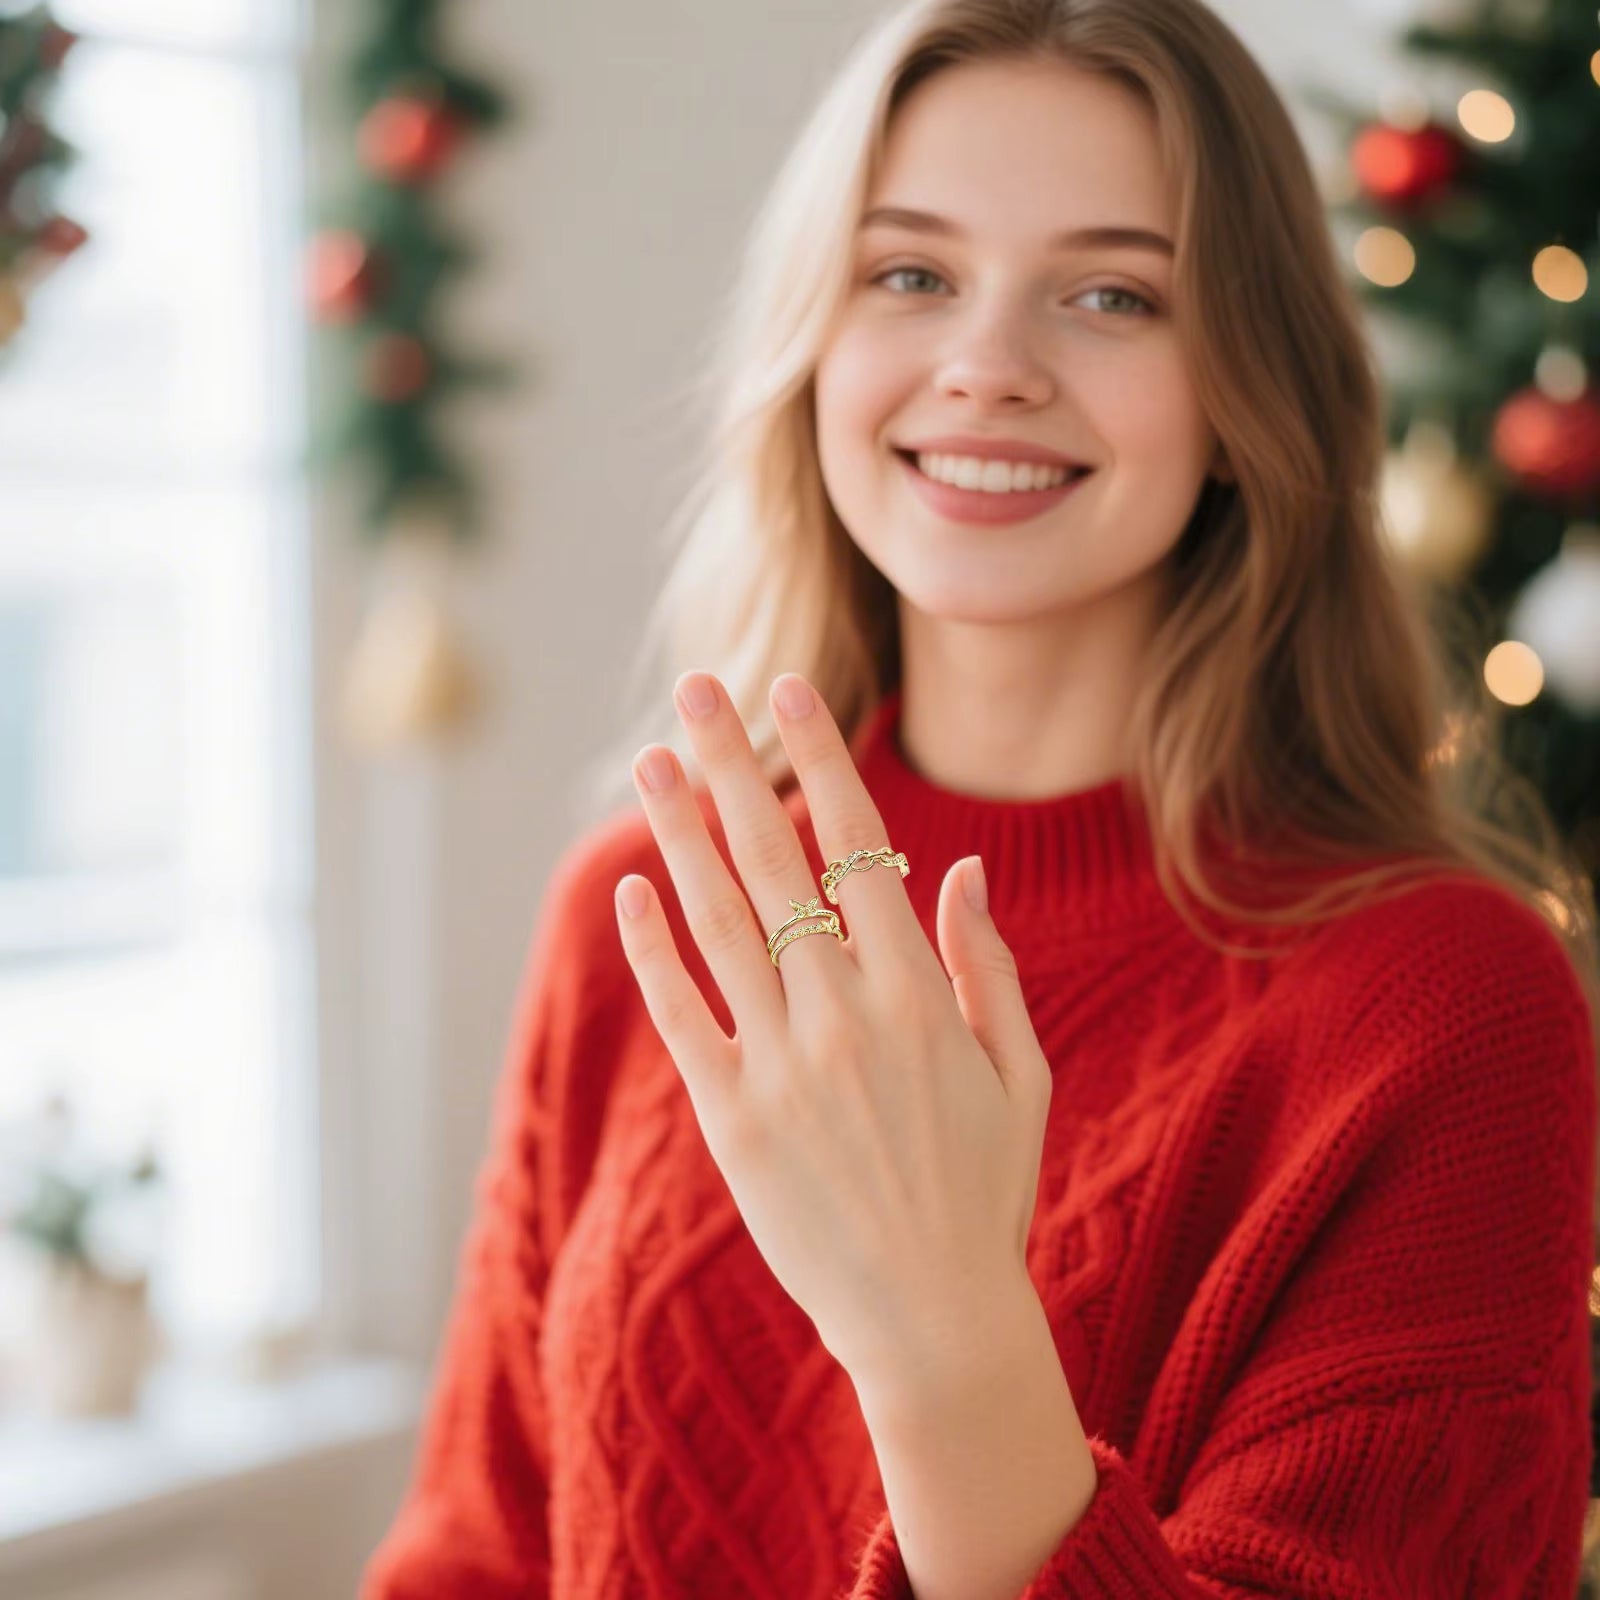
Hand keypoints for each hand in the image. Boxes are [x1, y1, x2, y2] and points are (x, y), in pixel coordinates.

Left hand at [614, 670, 1052, 1399]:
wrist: (935, 1322)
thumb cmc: (986, 1192)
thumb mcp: (1019, 1075)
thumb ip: (989, 966)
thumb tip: (960, 868)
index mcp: (920, 993)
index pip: (859, 844)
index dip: (821, 757)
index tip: (790, 688)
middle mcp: (844, 1013)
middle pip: (775, 859)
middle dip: (733, 763)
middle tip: (697, 687)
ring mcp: (781, 1065)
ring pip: (718, 920)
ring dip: (680, 832)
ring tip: (651, 761)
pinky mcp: (732, 1119)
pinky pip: (682, 1015)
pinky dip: (651, 949)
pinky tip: (631, 889)